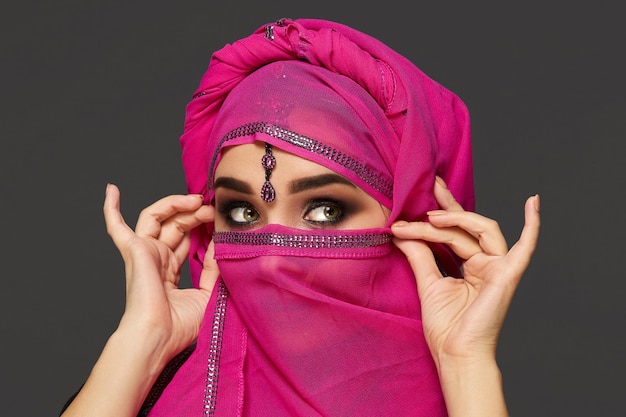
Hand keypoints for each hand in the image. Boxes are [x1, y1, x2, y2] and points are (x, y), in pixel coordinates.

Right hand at [103, 184, 218, 364]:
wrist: (158, 336)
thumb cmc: (180, 326)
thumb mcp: (208, 293)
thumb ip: (214, 268)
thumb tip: (222, 242)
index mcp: (169, 271)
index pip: (186, 239)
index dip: (202, 226)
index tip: (220, 218)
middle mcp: (155, 259)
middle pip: (176, 224)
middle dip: (195, 213)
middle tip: (212, 208)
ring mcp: (143, 253)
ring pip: (157, 217)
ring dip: (176, 204)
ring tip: (196, 200)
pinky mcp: (134, 250)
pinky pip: (117, 227)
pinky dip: (112, 208)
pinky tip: (112, 190)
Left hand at [391, 177, 539, 364]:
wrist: (456, 353)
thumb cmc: (445, 327)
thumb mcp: (427, 283)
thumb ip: (419, 255)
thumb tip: (403, 232)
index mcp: (470, 266)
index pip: (451, 234)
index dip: (431, 221)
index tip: (402, 220)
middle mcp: (486, 263)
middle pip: (464, 228)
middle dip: (447, 206)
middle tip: (428, 185)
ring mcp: (499, 268)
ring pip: (479, 230)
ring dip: (457, 218)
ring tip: (431, 215)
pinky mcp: (507, 275)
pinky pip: (524, 248)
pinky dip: (532, 226)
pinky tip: (533, 203)